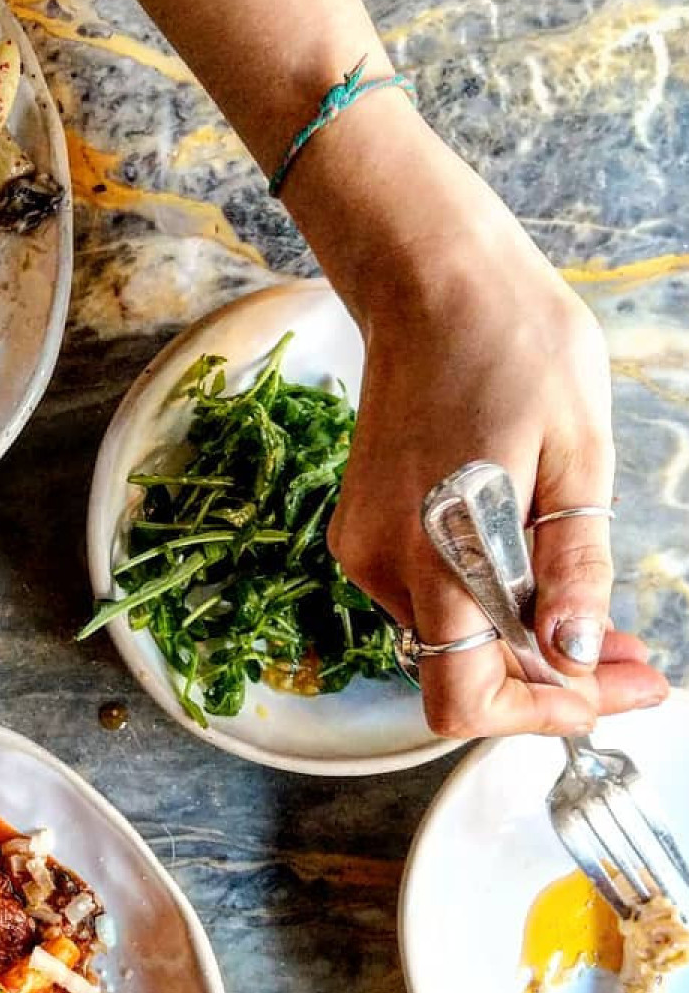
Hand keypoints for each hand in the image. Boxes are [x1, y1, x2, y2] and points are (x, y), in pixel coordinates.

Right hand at [286, 100, 667, 737]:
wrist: (431, 277)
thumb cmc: (515, 343)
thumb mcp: (579, 455)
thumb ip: (572, 566)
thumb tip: (573, 655)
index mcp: (437, 553)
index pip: (467, 698)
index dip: (542, 714)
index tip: (612, 690)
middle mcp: (382, 563)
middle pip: (460, 676)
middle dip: (548, 681)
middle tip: (630, 659)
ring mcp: (364, 548)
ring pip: (448, 639)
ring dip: (521, 642)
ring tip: (591, 609)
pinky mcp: (363, 529)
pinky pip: (429, 597)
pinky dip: (485, 605)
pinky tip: (535, 572)